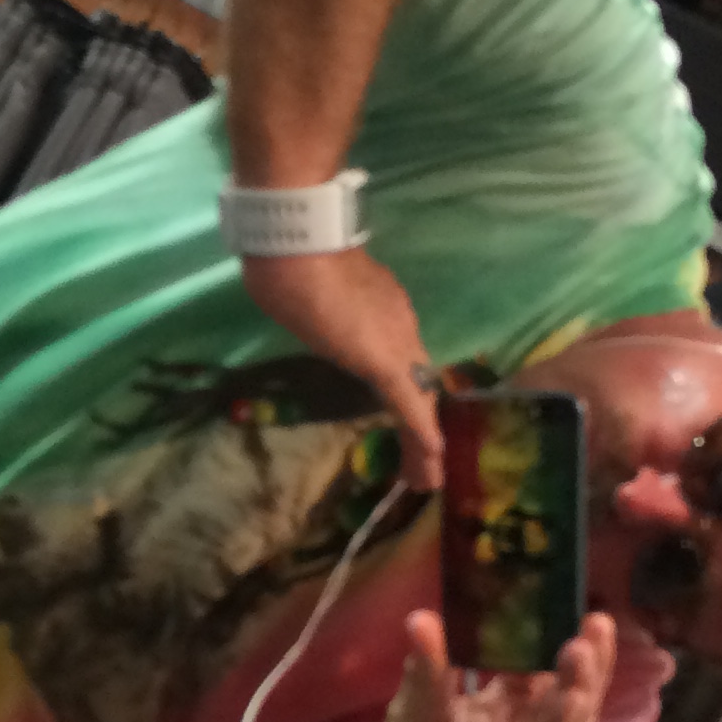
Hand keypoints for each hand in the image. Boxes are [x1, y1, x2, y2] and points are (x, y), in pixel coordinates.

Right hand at [237, 246, 442, 486]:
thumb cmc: (290, 256)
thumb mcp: (309, 287)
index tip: (410, 417)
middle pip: (418, 383)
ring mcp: (395, 342)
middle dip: (422, 425)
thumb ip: (317, 304)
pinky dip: (420, 434)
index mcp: (383, 308)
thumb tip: (302, 306)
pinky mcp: (385, 362)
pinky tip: (431, 462)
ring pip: (419, 399)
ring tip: (426, 477)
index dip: (409, 390)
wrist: (297, 244)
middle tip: (426, 462)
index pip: (403, 357)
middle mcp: (399, 326)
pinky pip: (409, 405)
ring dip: (423, 442)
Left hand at [347, 609, 618, 721]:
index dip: (558, 638)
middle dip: (587, 661)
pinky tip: (570, 703)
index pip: (542, 667)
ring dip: (579, 690)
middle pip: (569, 694)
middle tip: (598, 622)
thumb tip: (421, 617)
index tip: (572, 603)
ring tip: (586, 651)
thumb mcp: (415, 715)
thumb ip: (426, 671)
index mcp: (505, 708)